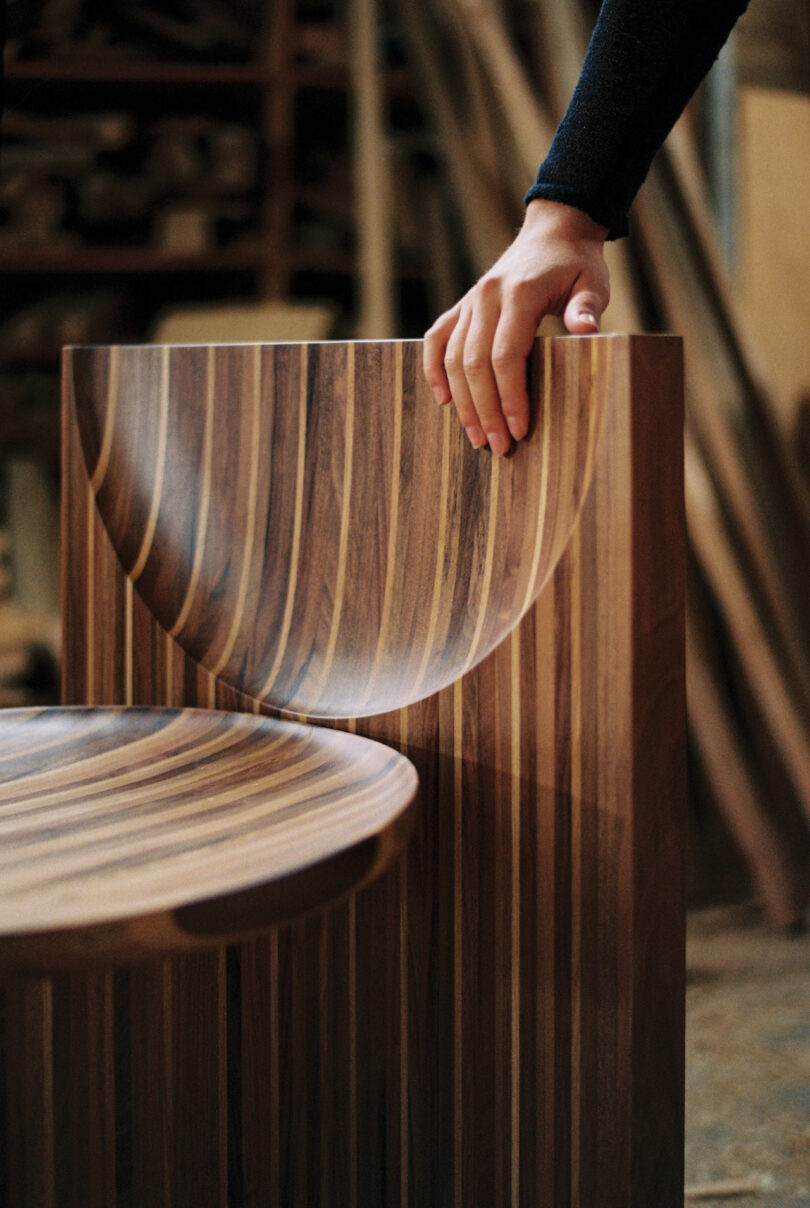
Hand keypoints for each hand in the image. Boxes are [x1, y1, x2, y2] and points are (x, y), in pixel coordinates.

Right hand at [423, 199, 609, 454]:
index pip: (506, 355)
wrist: (552, 232)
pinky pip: (436, 339)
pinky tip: (442, 400)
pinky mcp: (461, 307)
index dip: (510, 397)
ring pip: (452, 358)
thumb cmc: (576, 264)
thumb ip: (587, 307)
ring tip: (477, 437)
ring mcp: (469, 302)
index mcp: (518, 293)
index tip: (520, 429)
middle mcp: (486, 297)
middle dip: (485, 410)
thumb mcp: (593, 282)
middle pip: (475, 364)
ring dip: (462, 402)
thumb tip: (586, 331)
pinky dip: (433, 370)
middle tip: (498, 447)